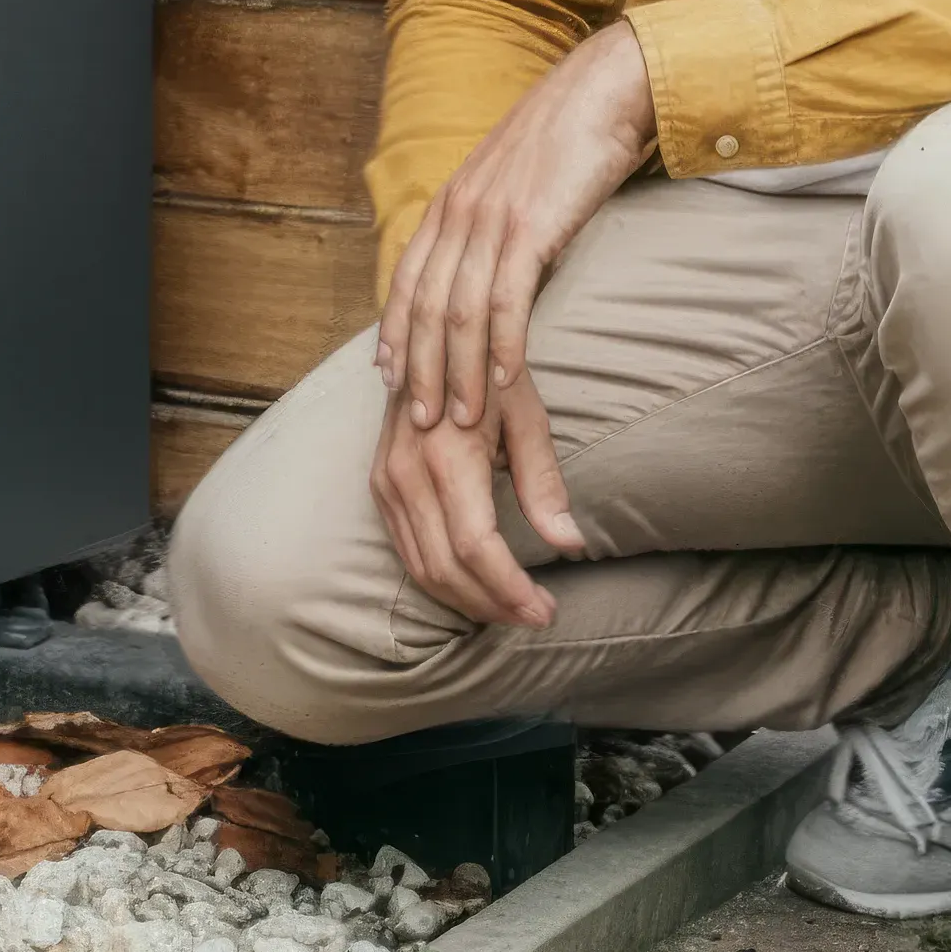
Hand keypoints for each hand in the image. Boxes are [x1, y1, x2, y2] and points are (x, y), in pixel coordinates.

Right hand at [372, 372, 577, 627]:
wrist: (433, 334)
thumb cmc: (489, 372)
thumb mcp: (527, 416)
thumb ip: (544, 483)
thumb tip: (570, 544)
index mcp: (447, 456)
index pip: (477, 547)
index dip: (511, 588)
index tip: (547, 610)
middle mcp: (407, 474)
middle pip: (447, 568)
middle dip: (495, 603)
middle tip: (538, 617)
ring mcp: (386, 482)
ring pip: (422, 568)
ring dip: (469, 600)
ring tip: (514, 610)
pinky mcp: (379, 486)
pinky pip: (406, 551)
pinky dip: (442, 580)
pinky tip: (478, 587)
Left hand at [373, 23, 653, 449]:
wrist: (601, 92)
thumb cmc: (564, 142)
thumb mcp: (508, 185)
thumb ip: (488, 226)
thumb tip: (486, 275)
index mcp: (448, 204)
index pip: (406, 282)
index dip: (394, 334)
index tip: (387, 381)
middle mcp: (458, 213)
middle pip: (424, 307)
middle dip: (419, 370)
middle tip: (419, 424)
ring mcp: (491, 220)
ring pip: (460, 312)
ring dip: (459, 373)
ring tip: (463, 420)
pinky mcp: (531, 227)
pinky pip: (508, 298)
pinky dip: (505, 344)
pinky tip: (508, 380)